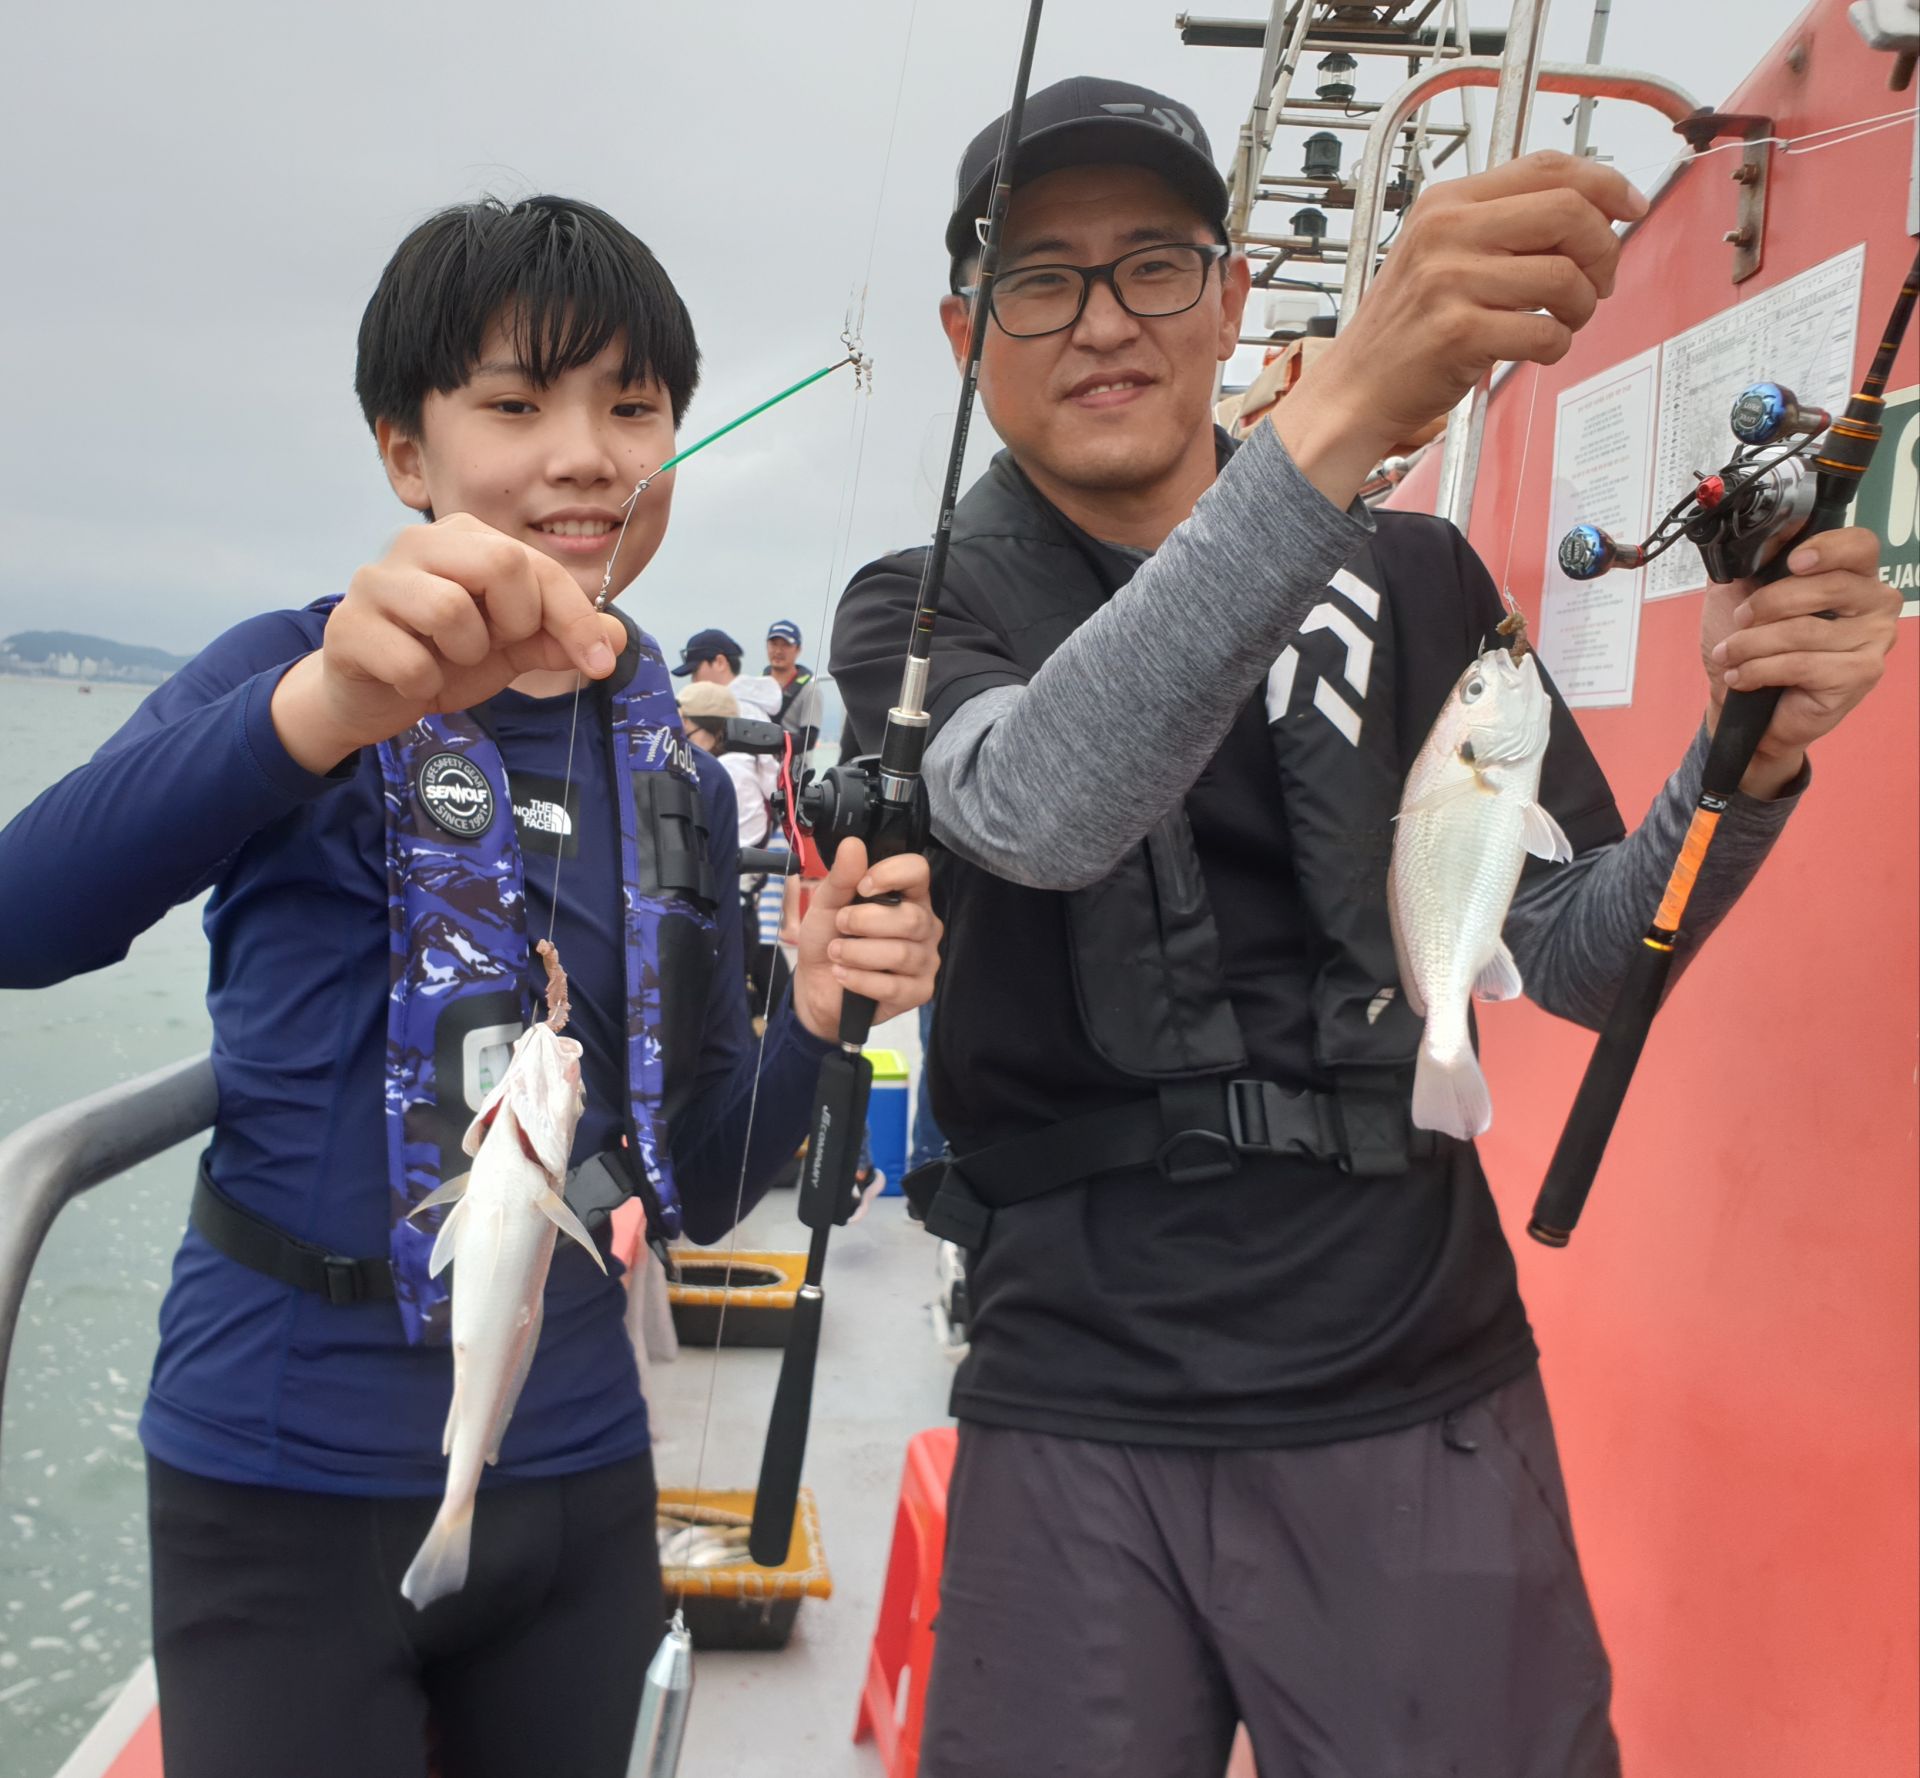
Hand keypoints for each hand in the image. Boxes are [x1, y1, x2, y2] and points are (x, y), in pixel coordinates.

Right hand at [272, 514, 628, 771]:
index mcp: (465, 538)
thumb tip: (618, 638)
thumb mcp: (512, 647)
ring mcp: (378, 580)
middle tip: (495, 643)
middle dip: (516, 620)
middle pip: (501, 563)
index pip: (537, 566)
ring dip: (466, 653)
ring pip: (450, 609)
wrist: (373, 695)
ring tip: (448, 657)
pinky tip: (412, 679)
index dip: (576, 618)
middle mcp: (419, 543)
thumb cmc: (443, 656)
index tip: (599, 662)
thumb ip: (559, 638)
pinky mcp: (349, 625)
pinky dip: (424, 683)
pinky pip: (410, 661)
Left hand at [790, 839, 940, 1041]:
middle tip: (840, 927)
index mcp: (907, 896)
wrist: (817, 987)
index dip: (890, 875)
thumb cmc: (828, 939)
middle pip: (911, 918)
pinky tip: (843, 976)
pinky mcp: (919, 991)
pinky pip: (895, 986)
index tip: (862, 887)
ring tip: (836, 953)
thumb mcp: (826, 905)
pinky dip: (860, 980)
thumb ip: (841, 878)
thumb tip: (853, 845)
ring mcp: (925, 960)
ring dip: (858, 953)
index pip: (918, 871)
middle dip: (865, 922)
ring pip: (901, 953)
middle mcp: (924, 925)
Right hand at [1275, 152, 1646, 503]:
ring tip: (1564, 322)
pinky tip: (1538, 350)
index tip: (1630, 207)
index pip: (1547, 168)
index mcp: (1446, 203)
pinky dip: (1556, 347)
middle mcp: (1446, 232)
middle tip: (1598, 281)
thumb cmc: (1404, 330)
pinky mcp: (1457, 334)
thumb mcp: (1440, 255)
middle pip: (1569, 213)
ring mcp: (1449, 283)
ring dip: (1582, 306)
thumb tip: (1590, 212)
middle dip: (1604, 249)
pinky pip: (1544, 333)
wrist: (1353, 390)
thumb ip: (1500, 225)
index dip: (1604, 182)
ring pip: (1564, 276)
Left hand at [1702, 526, 1897, 796]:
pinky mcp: (1860, 674)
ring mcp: (1873, 641)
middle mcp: (1874, 604)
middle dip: (1770, 603)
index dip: (1828, 548)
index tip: (1793, 561)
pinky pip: (1801, 664)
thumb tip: (1761, 526)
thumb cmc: (1751, 648)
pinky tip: (1741, 676)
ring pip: (1805, 630)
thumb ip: (1751, 558)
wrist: (1743, 708)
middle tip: (1740, 619)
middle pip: (1830, 586)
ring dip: (1752, 643)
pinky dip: (1759, 669)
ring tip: (1729, 654)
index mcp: (1853, 576)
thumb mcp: (1740, 593)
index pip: (1860, 546)